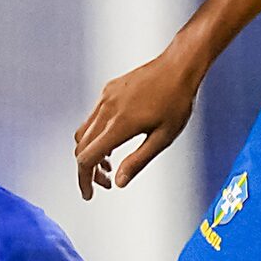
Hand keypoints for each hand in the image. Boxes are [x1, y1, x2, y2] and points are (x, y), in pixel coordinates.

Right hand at [73, 45, 203, 200]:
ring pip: (84, 132)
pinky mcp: (108, 90)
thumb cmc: (177, 101)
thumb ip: (138, 161)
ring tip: (110, 164)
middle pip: (82, 147)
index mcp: (119, 125)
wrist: (179, 66)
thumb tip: (119, 182)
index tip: (89, 194)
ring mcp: (105, 98)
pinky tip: (114, 140)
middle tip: (106, 182)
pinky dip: (96, 135)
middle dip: (88, 169)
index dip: (84, 180)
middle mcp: (107, 110)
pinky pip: (93, 117)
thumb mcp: (163, 138)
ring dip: (91, 152)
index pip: (87, 158)